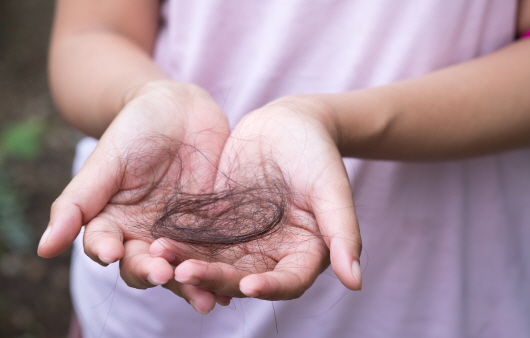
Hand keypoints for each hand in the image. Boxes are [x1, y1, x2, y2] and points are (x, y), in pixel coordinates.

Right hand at [38, 80, 230, 309]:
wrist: (180, 109)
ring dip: (190, 284)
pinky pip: (214, 252)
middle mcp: (144, 234)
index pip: (104, 245)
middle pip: (144, 265)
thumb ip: (78, 203)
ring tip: (205, 298)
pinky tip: (231, 284)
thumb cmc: (136, 129)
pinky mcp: (210, 228)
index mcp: (112, 222)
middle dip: (152, 272)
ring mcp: (179, 234)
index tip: (113, 252)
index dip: (106, 251)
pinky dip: (220, 269)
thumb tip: (43, 250)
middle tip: (163, 275)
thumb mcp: (105, 162)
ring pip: (181, 267)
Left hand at [152, 95, 361, 303]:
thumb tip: (356, 281)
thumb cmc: (317, 152)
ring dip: (189, 264)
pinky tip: (157, 240)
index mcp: (304, 250)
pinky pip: (198, 238)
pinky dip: (180, 242)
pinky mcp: (219, 223)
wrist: (286, 122)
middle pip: (243, 276)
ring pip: (215, 261)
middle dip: (216, 278)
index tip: (250, 285)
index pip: (289, 280)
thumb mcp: (331, 187)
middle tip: (187, 273)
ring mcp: (242, 239)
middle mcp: (271, 252)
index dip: (271, 287)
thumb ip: (343, 231)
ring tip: (161, 256)